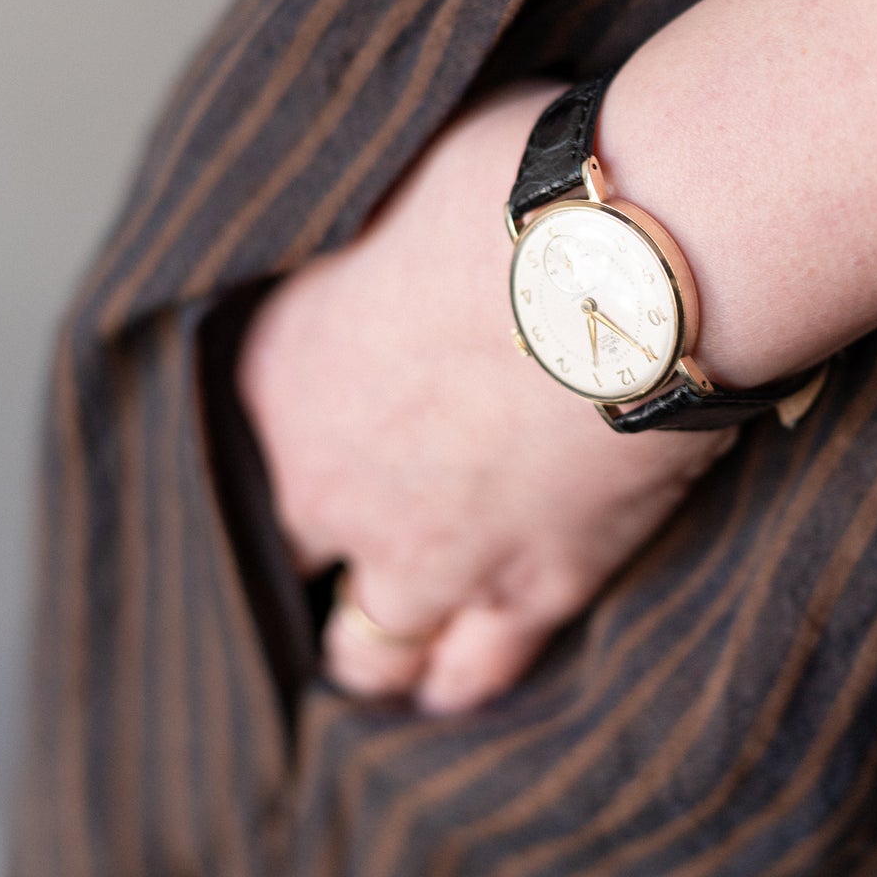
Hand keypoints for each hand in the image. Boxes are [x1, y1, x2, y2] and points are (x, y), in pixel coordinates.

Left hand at [236, 82, 734, 714]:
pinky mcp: (535, 591)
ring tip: (396, 657)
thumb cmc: (518, 196)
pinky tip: (461, 687)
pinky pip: (479, 671)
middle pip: (297, 568)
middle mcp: (332, 488)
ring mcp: (429, 556)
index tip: (321, 469)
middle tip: (354, 567)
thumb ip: (369, 256)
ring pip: (375, 649)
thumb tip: (387, 242)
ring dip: (381, 652)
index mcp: (281, 380)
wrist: (628, 264)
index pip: (247, 460)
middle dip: (319, 576)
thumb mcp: (397, 188)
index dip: (286, 471)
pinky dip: (464, 681)